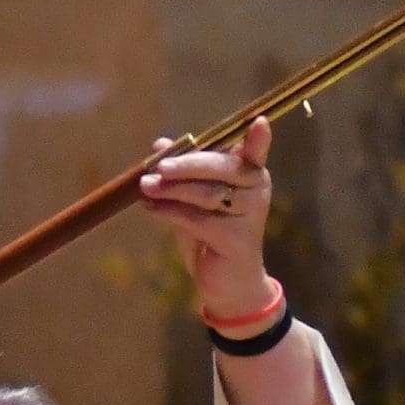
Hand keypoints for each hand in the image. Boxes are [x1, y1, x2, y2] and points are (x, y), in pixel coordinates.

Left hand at [138, 115, 275, 320]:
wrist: (227, 283)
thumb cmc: (212, 234)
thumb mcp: (193, 199)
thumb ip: (180, 171)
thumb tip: (159, 143)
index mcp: (250, 173)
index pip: (255, 151)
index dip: (257, 139)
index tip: (258, 122)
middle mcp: (256, 191)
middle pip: (222, 167)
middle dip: (186, 165)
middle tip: (156, 167)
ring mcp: (249, 215)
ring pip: (205, 193)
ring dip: (170, 189)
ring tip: (145, 187)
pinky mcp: (236, 239)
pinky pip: (196, 219)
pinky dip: (169, 212)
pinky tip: (151, 209)